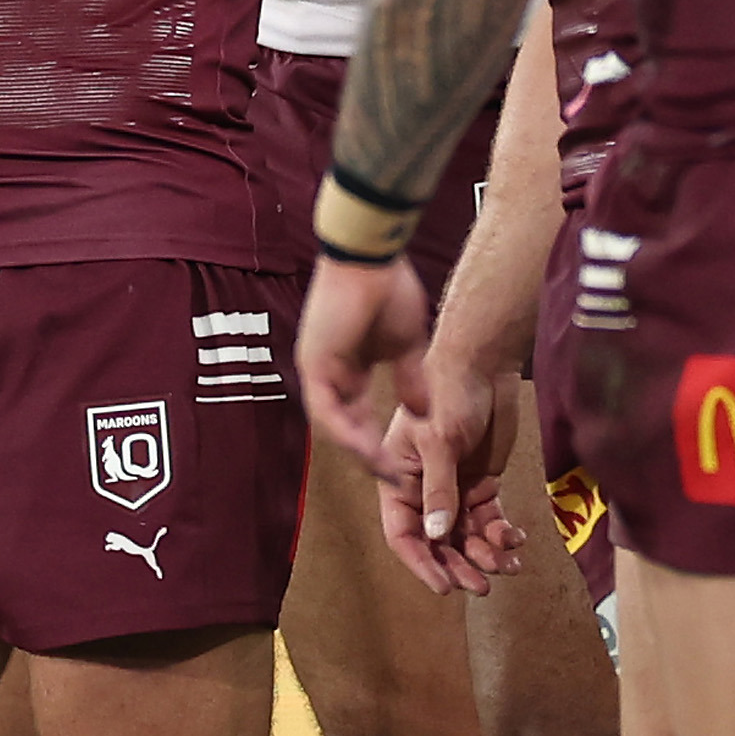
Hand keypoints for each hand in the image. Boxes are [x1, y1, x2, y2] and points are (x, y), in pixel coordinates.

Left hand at [296, 255, 431, 475]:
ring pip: (334, 425)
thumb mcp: (406, 345)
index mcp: (348, 368)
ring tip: (386, 472)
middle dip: (370, 454)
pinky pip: (326, 410)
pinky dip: (347, 432)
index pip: (359, 416)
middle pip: (345, 426)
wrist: (372, 257)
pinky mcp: (313, 364)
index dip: (379, 441)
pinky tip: (368, 449)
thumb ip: (410, 379)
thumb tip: (421, 412)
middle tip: (395, 478)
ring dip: (360, 450)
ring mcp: (317, 369)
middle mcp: (329, 373)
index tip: (402, 464)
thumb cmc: (388, 289)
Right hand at [376, 351, 527, 596]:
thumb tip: (438, 536)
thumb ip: (440, 489)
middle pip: (437, 541)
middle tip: (482, 586)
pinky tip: (517, 539)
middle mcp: (423, 490)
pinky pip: (489, 518)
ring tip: (508, 564)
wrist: (484, 364)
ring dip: (484, 553)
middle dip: (459, 565)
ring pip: (466, 535)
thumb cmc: (448, 393)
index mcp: (399, 480)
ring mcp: (455, 488)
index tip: (445, 586)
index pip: (403, 533)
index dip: (421, 562)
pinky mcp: (482, 481)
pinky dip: (502, 532)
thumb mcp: (439, 440)